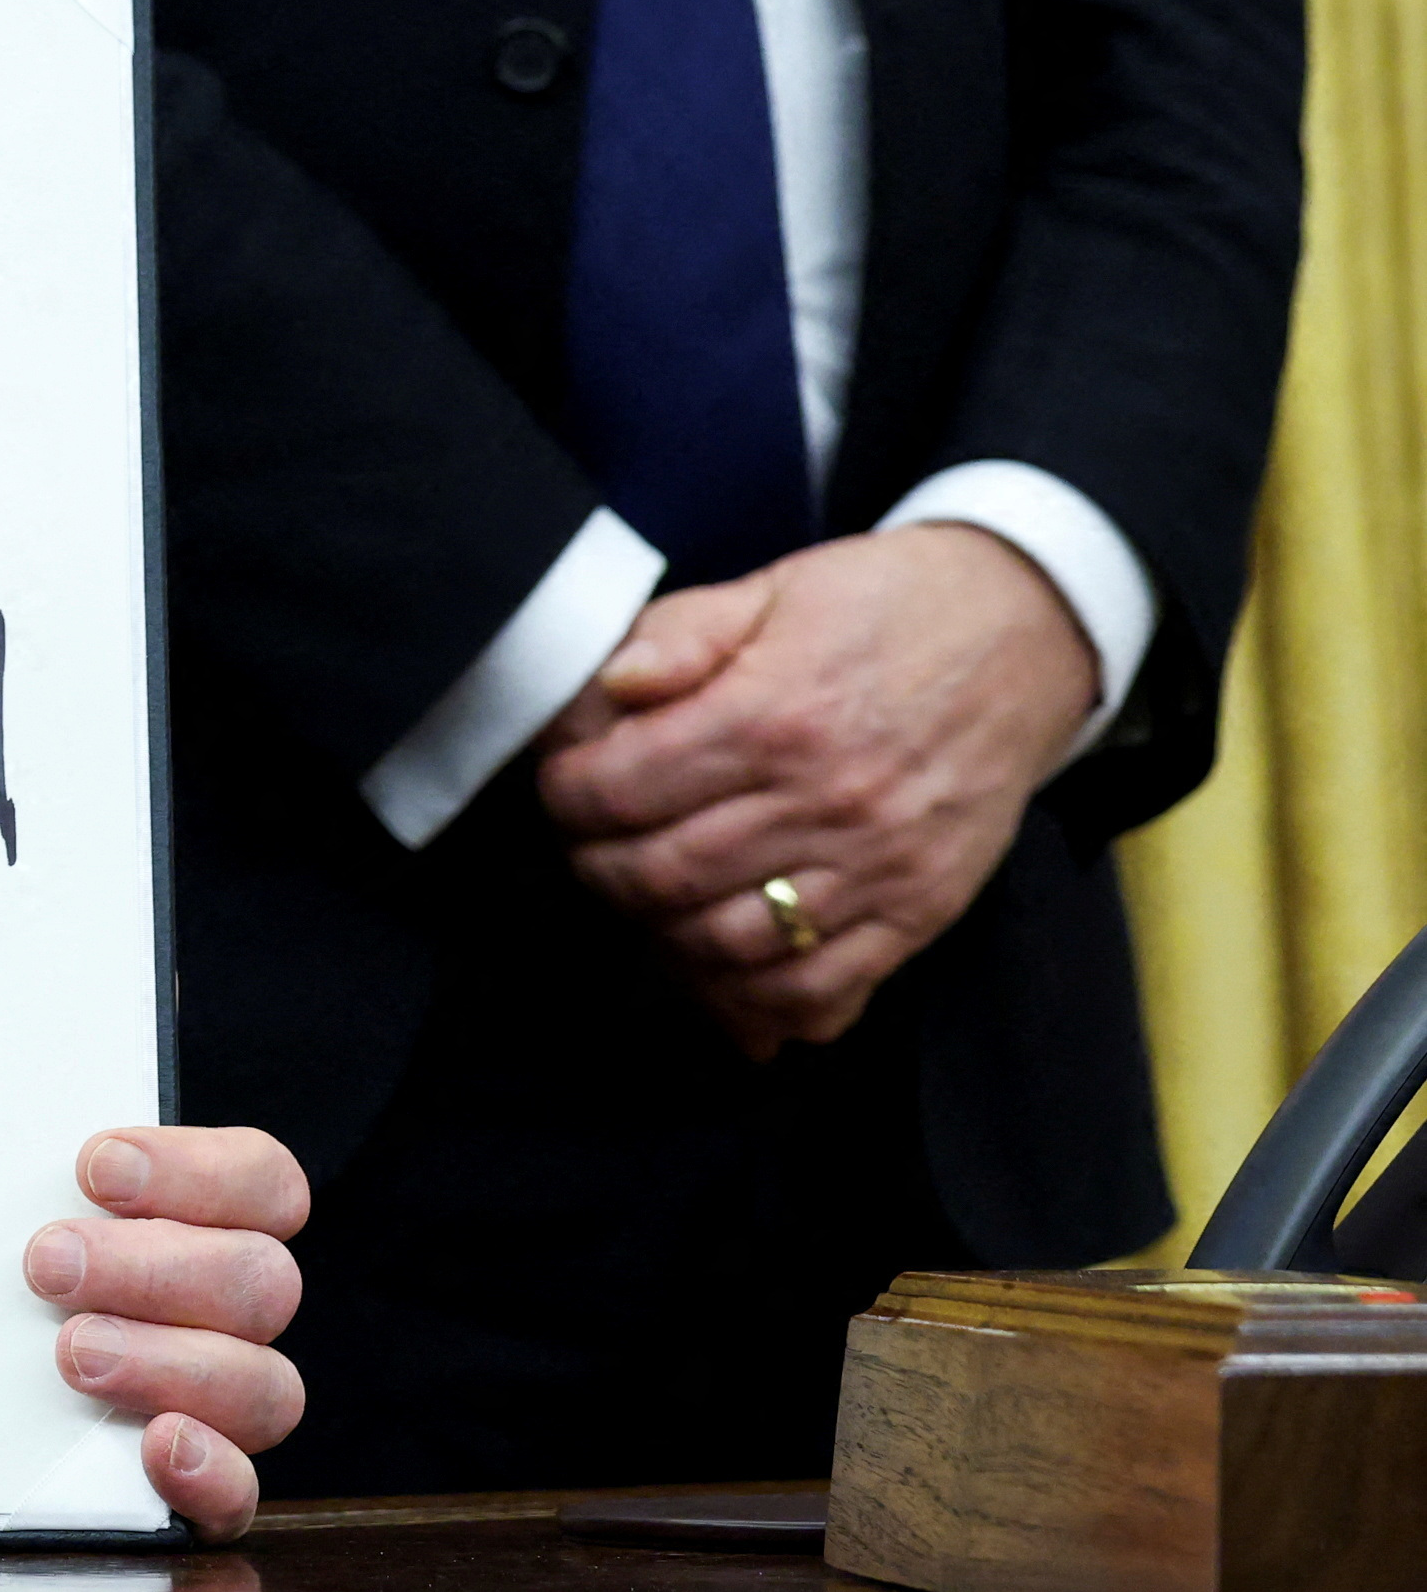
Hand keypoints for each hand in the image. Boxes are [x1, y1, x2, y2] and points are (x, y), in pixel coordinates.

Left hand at [26, 1126, 306, 1536]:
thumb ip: (8, 1166)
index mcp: (203, 1226)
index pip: (265, 1183)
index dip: (199, 1173)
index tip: (96, 1168)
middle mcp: (225, 1314)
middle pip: (261, 1282)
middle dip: (152, 1267)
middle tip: (49, 1262)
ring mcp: (217, 1406)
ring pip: (266, 1386)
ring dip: (170, 1363)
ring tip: (72, 1352)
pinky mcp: (192, 1490)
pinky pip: (239, 1499)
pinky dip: (211, 1474)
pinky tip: (159, 1448)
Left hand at [534, 524, 1097, 1053]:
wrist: (1027, 635)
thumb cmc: (886, 608)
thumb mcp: (772, 590)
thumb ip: (679, 635)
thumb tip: (609, 686)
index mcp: (775, 715)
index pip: (623, 790)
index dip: (566, 797)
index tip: (564, 786)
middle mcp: (826, 801)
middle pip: (662, 874)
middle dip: (598, 868)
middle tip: (591, 846)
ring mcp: (878, 866)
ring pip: (728, 945)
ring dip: (662, 936)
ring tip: (646, 899)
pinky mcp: (921, 910)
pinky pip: (822, 990)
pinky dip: (756, 1002)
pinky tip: (720, 973)